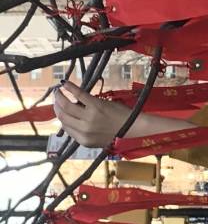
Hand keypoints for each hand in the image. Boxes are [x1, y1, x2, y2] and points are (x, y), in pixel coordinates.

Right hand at [53, 81, 195, 147]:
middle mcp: (84, 130)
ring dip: (59, 97)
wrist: (135, 128)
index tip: (59, 109)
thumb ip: (85, 133)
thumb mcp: (99, 139)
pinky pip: (78, 95)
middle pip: (63, 116)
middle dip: (57, 106)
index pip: (65, 127)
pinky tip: (65, 83)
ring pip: (67, 106)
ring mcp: (89, 117)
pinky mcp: (96, 105)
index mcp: (84, 140)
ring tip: (58, 91)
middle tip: (56, 98)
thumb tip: (72, 123)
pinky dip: (70, 88)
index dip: (60, 117)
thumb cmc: (119, 132)